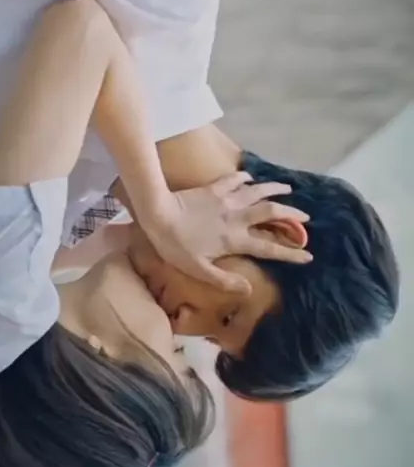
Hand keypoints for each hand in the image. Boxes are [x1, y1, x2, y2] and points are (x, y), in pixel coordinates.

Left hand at [141, 173, 312, 293]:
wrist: (158, 214)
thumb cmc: (175, 246)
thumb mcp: (198, 270)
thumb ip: (224, 280)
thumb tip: (249, 289)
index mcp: (235, 240)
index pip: (268, 248)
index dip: (290, 253)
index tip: (308, 256)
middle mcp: (237, 218)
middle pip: (271, 213)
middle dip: (292, 215)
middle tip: (305, 217)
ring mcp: (227, 199)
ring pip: (258, 191)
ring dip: (275, 188)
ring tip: (288, 188)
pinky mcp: (215, 188)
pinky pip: (235, 179)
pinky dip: (245, 177)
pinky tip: (250, 177)